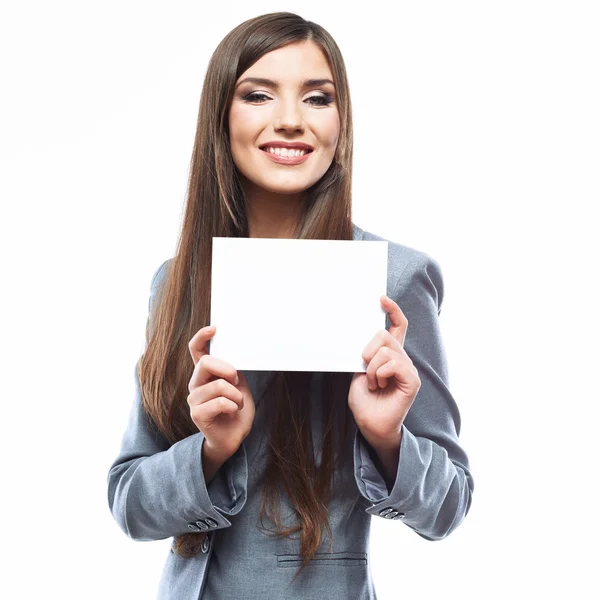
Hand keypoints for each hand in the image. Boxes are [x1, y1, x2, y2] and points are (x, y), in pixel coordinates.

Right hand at [187, 325, 255, 459]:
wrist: (233, 438)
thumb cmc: (236, 410)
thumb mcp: (239, 386)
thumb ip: (232, 372)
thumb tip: (233, 358)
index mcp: (205, 374)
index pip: (196, 350)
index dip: (201, 337)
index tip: (213, 328)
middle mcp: (196, 384)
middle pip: (206, 363)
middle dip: (228, 370)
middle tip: (237, 382)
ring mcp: (194, 399)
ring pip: (218, 385)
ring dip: (236, 395)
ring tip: (238, 403)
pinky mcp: (197, 414)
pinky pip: (220, 402)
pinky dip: (233, 406)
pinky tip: (233, 412)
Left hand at [348, 295, 420, 450]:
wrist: (370, 424)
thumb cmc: (365, 401)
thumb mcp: (359, 370)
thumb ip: (366, 353)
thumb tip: (363, 334)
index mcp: (391, 355)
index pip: (398, 326)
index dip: (392, 311)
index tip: (381, 298)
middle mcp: (402, 359)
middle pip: (383, 335)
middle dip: (367, 352)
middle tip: (367, 374)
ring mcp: (408, 368)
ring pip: (385, 350)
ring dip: (371, 369)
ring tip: (373, 384)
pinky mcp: (412, 380)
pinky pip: (393, 363)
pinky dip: (379, 374)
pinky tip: (380, 386)